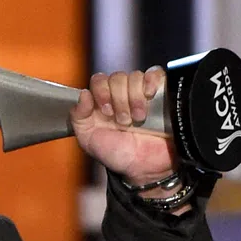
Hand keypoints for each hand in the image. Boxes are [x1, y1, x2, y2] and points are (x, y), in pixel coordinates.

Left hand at [70, 67, 178, 186]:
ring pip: (135, 77)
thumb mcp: (88, 140)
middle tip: (123, 121)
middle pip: (117, 77)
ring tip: (138, 119)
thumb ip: (78, 118)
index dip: (101, 91)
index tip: (106, 112)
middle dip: (119, 100)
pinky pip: (155, 73)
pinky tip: (149, 95)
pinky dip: (151, 81)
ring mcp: (141, 93)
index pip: (99, 80)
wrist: (145, 167)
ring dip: (134, 98)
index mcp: (102, 103)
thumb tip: (83, 94)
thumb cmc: (117, 155)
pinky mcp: (162, 93)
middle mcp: (121, 95)